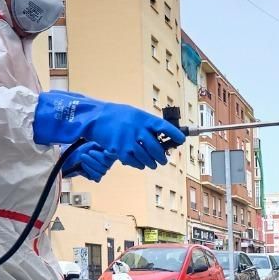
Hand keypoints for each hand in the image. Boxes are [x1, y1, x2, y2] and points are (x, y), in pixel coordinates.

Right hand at [35, 91, 185, 168]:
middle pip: (156, 148)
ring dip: (151, 163)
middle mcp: (137, 130)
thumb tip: (162, 136)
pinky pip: (134, 162)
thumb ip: (147, 125)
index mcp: (143, 119)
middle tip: (163, 160)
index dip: (175, 134)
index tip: (181, 140)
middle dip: (162, 157)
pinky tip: (139, 163)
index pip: (163, 127)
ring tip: (153, 164)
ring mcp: (128, 141)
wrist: (96, 118)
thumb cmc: (118, 115)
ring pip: (146, 158)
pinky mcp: (119, 150)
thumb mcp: (135, 114)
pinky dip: (138, 164)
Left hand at [60, 142, 113, 181]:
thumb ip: (98, 146)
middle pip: (106, 164)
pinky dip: (88, 170)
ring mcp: (103, 171)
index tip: (105, 151)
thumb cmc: (84, 149)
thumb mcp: (91, 144)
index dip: (111, 155)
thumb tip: (103, 147)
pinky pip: (96, 176)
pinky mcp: (97, 178)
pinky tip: (82, 166)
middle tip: (84, 154)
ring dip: (90, 164)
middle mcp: (108, 164)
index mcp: (108, 154)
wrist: (75, 157)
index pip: (114, 156)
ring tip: (82, 159)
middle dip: (94, 159)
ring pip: (101, 170)